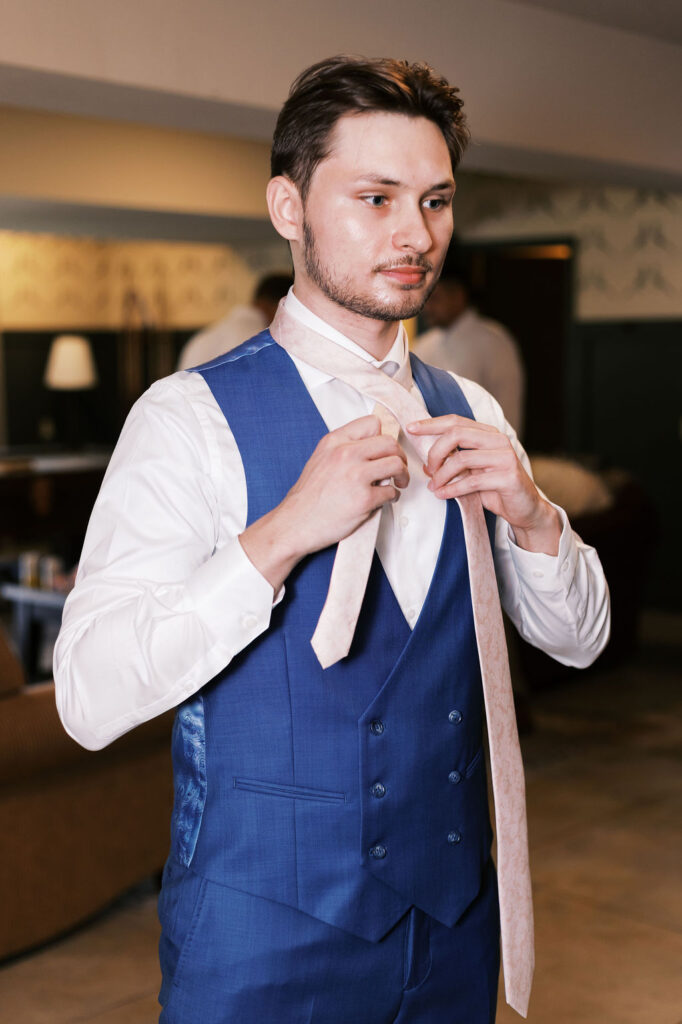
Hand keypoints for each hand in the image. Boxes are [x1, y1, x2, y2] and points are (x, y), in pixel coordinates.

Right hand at [240, 415, 408, 589]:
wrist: (295, 523)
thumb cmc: (309, 496)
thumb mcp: (321, 459)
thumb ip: (344, 448)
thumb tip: (374, 447)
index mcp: (335, 442)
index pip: (372, 423)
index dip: (383, 436)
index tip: (383, 450)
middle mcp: (346, 454)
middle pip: (390, 443)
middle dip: (399, 456)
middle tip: (398, 468)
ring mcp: (356, 476)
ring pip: (396, 464)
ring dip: (402, 475)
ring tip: (398, 483)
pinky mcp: (364, 499)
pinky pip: (391, 491)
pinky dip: (392, 496)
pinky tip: (383, 500)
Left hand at [407, 414, 560, 554]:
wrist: (525, 509)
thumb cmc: (496, 489)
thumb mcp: (473, 472)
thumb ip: (454, 463)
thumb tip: (425, 463)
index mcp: (488, 434)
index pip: (456, 421)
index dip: (431, 424)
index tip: (411, 428)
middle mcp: (498, 440)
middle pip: (456, 434)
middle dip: (435, 451)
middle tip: (428, 469)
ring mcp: (505, 457)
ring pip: (461, 458)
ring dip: (441, 474)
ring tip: (434, 485)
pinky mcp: (508, 477)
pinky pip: (471, 481)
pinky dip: (452, 488)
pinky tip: (442, 494)